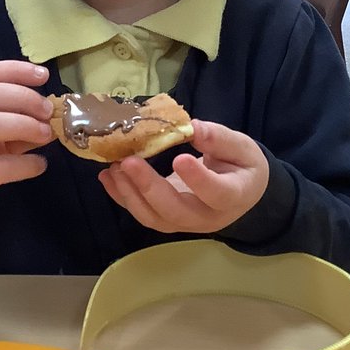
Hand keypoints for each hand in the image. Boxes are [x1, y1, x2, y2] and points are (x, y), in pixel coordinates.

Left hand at [98, 120, 268, 234]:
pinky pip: (142, 214)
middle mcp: (207, 217)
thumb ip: (219, 138)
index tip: (180, 158)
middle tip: (128, 162)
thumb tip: (193, 127)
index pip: (217, 193)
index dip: (198, 180)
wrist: (240, 191)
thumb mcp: (241, 147)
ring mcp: (184, 222)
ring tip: (115, 167)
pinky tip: (107, 176)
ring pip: (154, 218)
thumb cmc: (242, 165)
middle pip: (176, 211)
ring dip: (130, 193)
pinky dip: (122, 197)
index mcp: (234, 196)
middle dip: (149, 188)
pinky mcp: (166, 219)